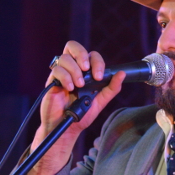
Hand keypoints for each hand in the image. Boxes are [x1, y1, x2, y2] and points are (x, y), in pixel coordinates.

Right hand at [25, 41, 124, 174]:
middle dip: (82, 54)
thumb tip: (122, 74)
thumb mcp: (101, 101)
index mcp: (85, 71)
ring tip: (79, 85)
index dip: (97, 62)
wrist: (68, 128)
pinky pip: (56, 70)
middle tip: (86, 69)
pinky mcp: (51, 82)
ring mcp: (61, 74)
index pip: (91, 55)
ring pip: (64, 58)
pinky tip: (70, 88)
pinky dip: (65, 77)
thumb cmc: (82, 113)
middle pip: (72, 46)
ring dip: (74, 71)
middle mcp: (72, 69)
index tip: (99, 76)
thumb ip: (112, 88)